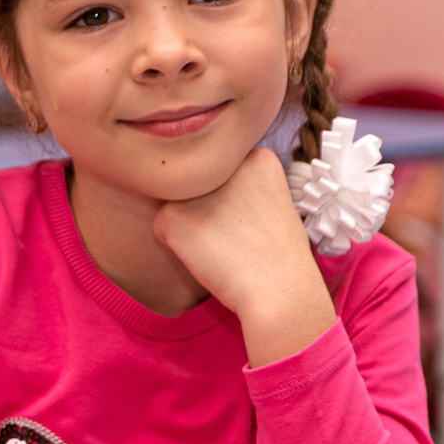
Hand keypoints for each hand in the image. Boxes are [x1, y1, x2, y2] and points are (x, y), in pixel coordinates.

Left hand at [152, 147, 334, 362]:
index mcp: (254, 155)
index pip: (223, 172)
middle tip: (238, 235)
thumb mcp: (274, 201)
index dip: (235, 201)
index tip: (254, 220)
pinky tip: (208, 257)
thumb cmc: (280, 256)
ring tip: (224, 245)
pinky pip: (163, 227)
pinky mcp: (171, 214)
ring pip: (179, 204)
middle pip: (199, 185)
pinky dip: (178, 247)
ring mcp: (195, 186)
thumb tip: (203, 191)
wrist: (279, 289)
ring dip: (192, 225)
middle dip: (209, 208)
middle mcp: (222, 162)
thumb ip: (241, 185)